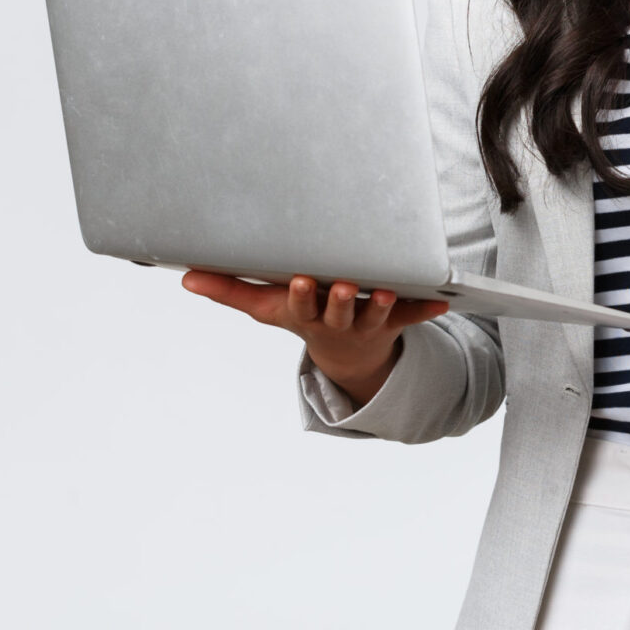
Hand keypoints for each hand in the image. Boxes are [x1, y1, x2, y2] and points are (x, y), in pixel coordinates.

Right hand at [182, 271, 449, 402]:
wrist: (346, 353)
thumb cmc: (301, 314)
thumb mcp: (265, 307)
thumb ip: (228, 290)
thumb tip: (185, 276)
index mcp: (306, 313)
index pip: (302, 306)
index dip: (302, 296)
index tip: (301, 280)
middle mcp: (337, 319)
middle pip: (340, 311)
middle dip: (342, 301)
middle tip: (347, 287)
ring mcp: (367, 320)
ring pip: (376, 313)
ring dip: (382, 304)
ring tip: (387, 290)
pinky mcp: (394, 318)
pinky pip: (413, 315)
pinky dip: (426, 309)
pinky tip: (444, 301)